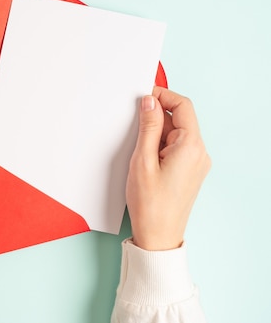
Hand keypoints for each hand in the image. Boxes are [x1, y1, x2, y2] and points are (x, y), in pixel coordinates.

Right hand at [126, 87, 210, 250]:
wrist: (158, 236)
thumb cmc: (150, 204)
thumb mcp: (142, 160)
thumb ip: (148, 127)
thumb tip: (149, 102)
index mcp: (191, 146)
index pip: (183, 106)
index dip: (162, 96)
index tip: (143, 96)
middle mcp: (199, 153)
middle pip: (180, 119)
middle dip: (156, 115)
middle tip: (133, 122)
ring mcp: (196, 163)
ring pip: (176, 133)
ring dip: (156, 132)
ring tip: (137, 148)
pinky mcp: (189, 171)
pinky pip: (176, 147)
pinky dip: (160, 144)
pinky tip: (144, 156)